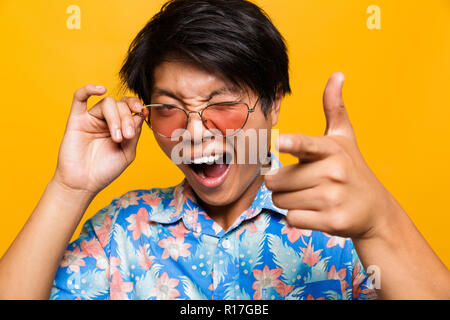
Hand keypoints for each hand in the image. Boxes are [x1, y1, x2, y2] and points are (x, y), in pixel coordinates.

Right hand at [52, 84, 146, 194]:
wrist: (83, 184)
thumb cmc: (104, 171)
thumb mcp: (127, 153)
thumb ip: (134, 134)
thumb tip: (140, 114)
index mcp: (120, 127)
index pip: (130, 108)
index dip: (137, 106)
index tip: (142, 112)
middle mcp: (106, 121)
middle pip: (120, 105)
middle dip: (127, 118)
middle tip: (127, 136)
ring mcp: (91, 119)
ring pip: (107, 103)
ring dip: (116, 118)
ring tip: (117, 137)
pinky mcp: (76, 120)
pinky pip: (79, 98)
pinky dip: (88, 89)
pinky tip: (100, 89)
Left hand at [265, 72, 396, 239]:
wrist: (375, 210)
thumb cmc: (351, 168)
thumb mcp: (344, 137)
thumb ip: (334, 108)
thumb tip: (337, 74)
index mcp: (331, 149)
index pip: (307, 145)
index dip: (293, 144)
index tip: (282, 142)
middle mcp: (332, 172)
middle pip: (276, 180)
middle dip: (280, 184)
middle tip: (300, 182)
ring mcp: (333, 199)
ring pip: (281, 201)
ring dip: (288, 200)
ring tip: (311, 196)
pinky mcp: (332, 222)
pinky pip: (291, 219)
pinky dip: (298, 218)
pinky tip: (316, 212)